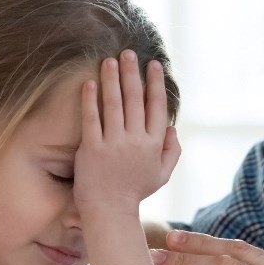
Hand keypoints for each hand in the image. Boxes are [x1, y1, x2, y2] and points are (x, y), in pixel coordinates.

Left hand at [73, 51, 180, 223]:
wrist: (109, 211)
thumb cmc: (134, 192)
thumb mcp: (162, 175)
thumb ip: (172, 151)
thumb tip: (173, 127)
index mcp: (154, 144)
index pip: (157, 107)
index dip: (155, 84)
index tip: (152, 65)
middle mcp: (136, 141)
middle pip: (135, 99)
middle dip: (132, 73)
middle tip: (129, 53)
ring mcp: (113, 144)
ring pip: (114, 104)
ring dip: (112, 79)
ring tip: (110, 60)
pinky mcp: (92, 149)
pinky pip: (91, 119)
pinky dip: (91, 99)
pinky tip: (90, 83)